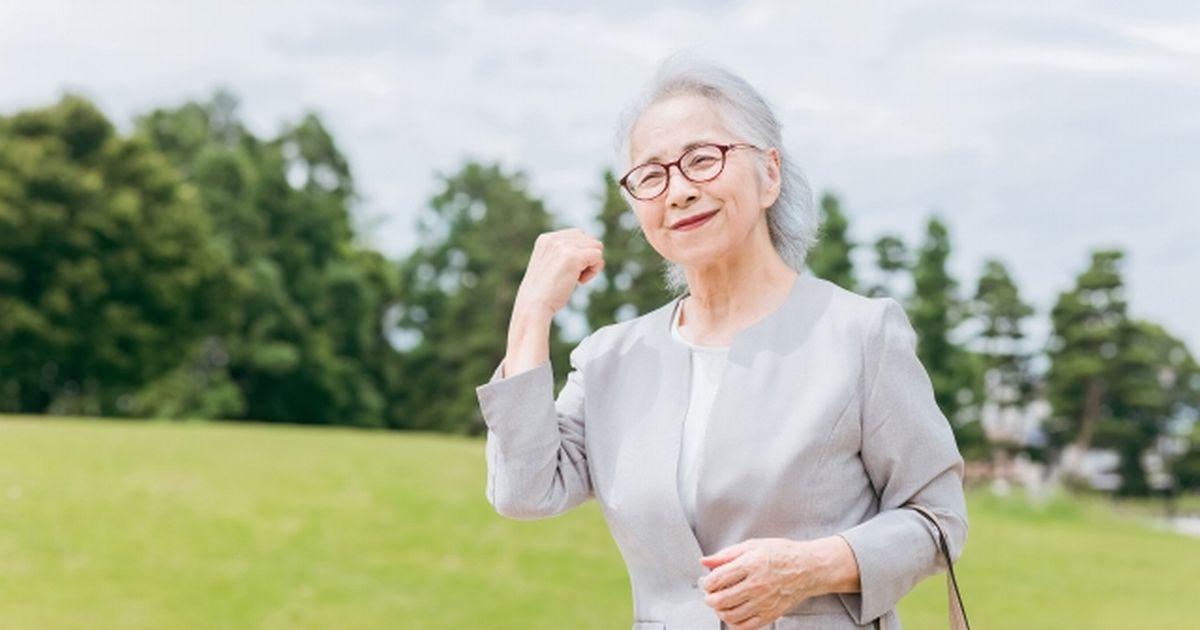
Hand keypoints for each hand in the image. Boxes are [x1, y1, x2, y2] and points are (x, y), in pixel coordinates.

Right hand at [512, 228, 603, 320]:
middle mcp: (554, 239)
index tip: (569, 269)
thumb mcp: (550, 265)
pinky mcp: (573, 257)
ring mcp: (563, 247)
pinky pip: (598, 257)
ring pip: (596, 247)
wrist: (533, 306)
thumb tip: (594, 248)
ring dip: (591, 264)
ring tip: (576, 278)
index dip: (580, 253)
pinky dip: (594, 271)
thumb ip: (564, 253)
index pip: (578, 235)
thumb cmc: (544, 292)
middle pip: (589, 239)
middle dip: (587, 258)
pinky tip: (579, 282)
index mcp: (546, 239)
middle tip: (573, 275)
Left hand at [699, 537, 858, 629]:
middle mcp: (757, 585)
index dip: (707, 582)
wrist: (809, 568)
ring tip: (720, 604)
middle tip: (710, 595)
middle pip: (721, 600)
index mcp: (750, 565)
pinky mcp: (770, 614)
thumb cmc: (783, 555)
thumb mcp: (753, 546)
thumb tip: (706, 561)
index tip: (708, 582)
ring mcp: (764, 602)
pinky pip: (745, 626)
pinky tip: (733, 614)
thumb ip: (726, 554)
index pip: (717, 579)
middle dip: (709, 598)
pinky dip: (734, 623)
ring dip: (719, 611)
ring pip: (731, 615)